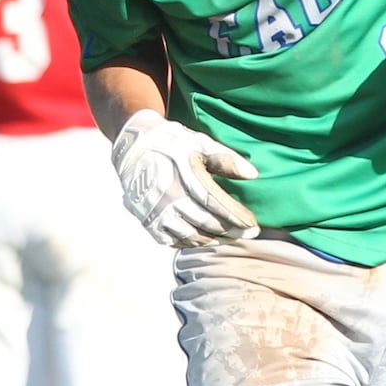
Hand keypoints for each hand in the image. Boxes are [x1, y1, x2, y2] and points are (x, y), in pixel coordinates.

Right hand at [111, 110, 259, 247]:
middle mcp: (169, 198)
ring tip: (229, 238)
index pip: (217, 205)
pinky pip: (174, 241)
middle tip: (248, 234)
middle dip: (231, 231)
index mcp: (184, 177)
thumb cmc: (172, 143)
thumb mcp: (200, 143)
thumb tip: (253, 175)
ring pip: (191, 236)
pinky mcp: (147, 221)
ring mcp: (156, 213)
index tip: (253, 225)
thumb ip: (226, 159)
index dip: (237, 217)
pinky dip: (192, 242)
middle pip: (207, 223)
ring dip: (214, 240)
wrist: (133, 148)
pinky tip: (205, 239)